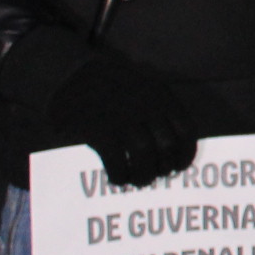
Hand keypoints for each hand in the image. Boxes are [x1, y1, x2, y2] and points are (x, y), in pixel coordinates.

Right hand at [45, 52, 198, 188]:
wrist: (69, 73)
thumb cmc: (110, 87)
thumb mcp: (142, 87)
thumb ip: (159, 109)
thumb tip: (172, 148)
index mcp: (160, 95)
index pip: (185, 129)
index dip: (185, 153)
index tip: (180, 166)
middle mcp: (145, 105)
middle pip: (166, 146)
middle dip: (164, 166)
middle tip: (156, 174)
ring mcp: (121, 117)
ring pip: (144, 155)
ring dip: (144, 175)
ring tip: (139, 180)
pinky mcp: (98, 129)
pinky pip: (116, 160)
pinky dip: (120, 175)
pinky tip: (118, 178)